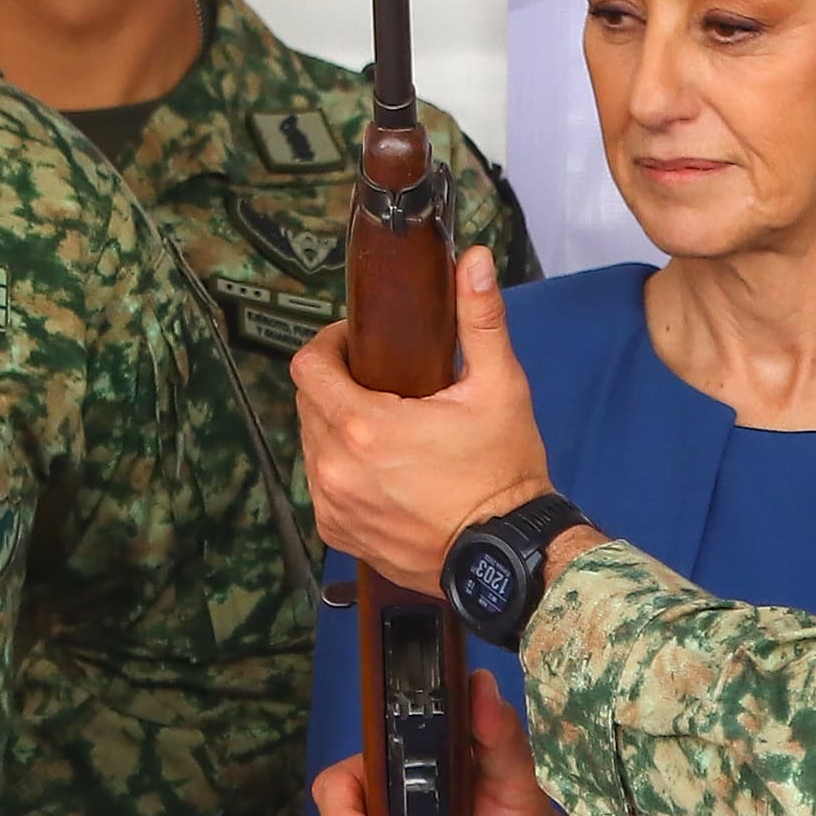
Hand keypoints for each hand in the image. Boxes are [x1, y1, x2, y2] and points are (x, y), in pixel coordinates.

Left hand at [290, 246, 556, 586]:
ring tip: (384, 427)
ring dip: (336, 428)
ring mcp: (333, 505)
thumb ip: (480, 319)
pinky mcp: (339, 533)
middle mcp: (335, 467)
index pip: (308, 366)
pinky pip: (323, 486)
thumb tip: (472, 259)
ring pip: (312, 444)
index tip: (357, 343)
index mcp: (363, 426)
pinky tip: (382, 470)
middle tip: (382, 383)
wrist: (507, 556)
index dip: (329, 345)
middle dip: (337, 385)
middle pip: (308, 403)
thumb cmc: (504, 472)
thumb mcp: (500, 388)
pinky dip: (342, 470)